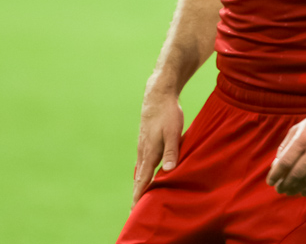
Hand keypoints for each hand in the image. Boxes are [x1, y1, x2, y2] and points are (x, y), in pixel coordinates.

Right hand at [131, 88, 183, 204]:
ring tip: (138, 196)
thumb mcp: (173, 131)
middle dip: (137, 193)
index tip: (134, 209)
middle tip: (133, 210)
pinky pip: (142, 160)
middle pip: (139, 177)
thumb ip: (171, 151)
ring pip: (140, 169)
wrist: (157, 94)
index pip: (143, 179)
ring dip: (139, 183)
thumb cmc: (167, 113)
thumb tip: (168, 170)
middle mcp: (143, 150)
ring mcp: (142, 144)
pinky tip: (143, 173)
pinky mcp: (145, 139)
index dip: (139, 195)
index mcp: (149, 151)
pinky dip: (141, 172)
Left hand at [265, 106, 305, 196]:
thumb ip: (286, 146)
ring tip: (289, 192)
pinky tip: (304, 191)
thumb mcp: (298, 128)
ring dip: (297, 189)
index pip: (286, 162)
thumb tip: (276, 166)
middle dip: (285, 184)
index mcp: (303, 138)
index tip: (270, 181)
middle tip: (279, 189)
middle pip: (297, 174)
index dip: (276, 174)